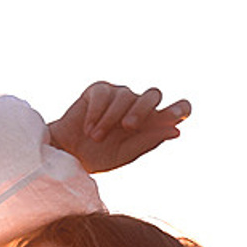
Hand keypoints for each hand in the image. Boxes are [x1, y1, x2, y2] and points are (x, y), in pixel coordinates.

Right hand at [46, 82, 190, 174]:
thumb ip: (148, 141)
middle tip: (128, 127)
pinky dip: (97, 113)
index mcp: (152, 122)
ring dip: (110, 119)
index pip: (177, 109)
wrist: (66, 154)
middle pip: (153, 95)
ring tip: (95, 137)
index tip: (175, 116)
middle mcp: (138, 105)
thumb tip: (176, 130)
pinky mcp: (99, 90)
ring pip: (125, 96)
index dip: (180, 108)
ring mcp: (119, 95)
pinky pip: (104, 95)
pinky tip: (88, 128)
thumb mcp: (125, 154)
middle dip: (142, 110)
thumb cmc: (99, 156)